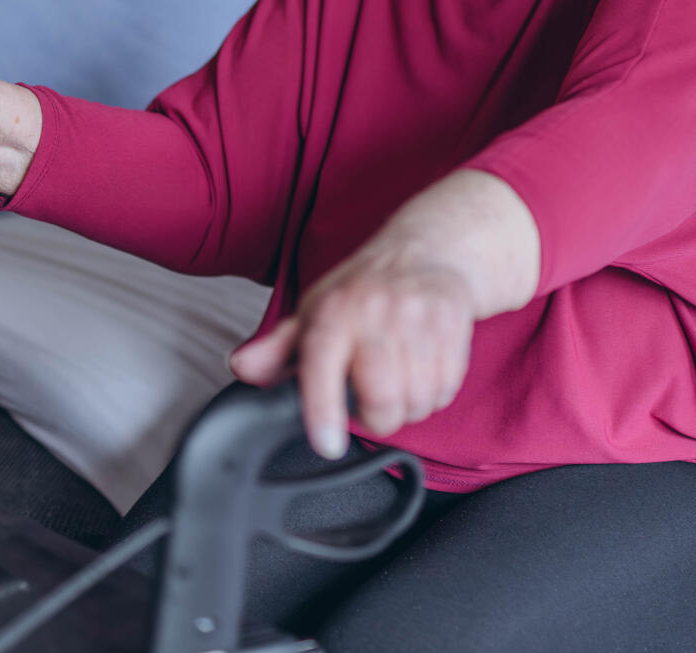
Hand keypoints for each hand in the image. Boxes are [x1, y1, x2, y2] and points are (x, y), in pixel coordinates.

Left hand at [228, 242, 479, 459]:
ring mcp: (419, 318)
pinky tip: (424, 371)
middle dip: (378, 418)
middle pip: (382, 400)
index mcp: (334, 310)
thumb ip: (277, 348)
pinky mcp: (454, 325)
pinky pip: (445, 390)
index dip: (324, 410)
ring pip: (418, 401)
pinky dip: (435, 394)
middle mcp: (377, 311)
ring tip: (401, 381)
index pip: (322, 363)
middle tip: (371, 401)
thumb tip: (241, 367)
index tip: (327, 445)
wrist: (430, 250)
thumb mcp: (315, 312)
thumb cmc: (365, 291)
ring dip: (409, 407)